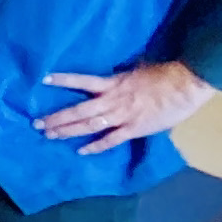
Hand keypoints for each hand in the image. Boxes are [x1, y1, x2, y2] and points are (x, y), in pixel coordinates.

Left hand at [35, 62, 218, 155]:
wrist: (184, 85)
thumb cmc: (163, 74)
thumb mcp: (135, 70)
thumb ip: (119, 78)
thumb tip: (109, 80)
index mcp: (112, 83)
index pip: (81, 80)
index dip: (63, 80)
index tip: (43, 79)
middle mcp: (112, 100)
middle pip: (78, 110)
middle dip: (56, 118)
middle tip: (37, 124)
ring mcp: (122, 116)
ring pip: (89, 126)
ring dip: (68, 131)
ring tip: (50, 135)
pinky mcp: (134, 129)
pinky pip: (111, 140)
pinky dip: (96, 146)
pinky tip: (81, 151)